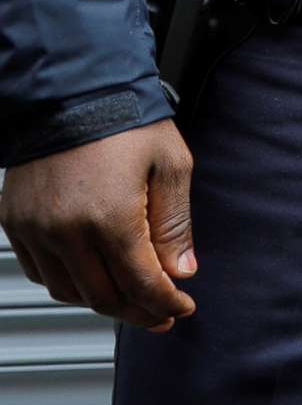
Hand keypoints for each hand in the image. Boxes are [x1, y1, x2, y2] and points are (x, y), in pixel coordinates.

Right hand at [0, 121, 196, 329]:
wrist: (71, 91)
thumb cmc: (126, 121)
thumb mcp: (171, 166)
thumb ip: (174, 224)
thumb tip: (179, 272)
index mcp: (109, 218)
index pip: (141, 283)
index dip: (166, 302)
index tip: (182, 308)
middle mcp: (65, 230)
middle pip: (103, 296)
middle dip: (139, 311)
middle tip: (161, 313)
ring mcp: (34, 229)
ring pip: (69, 291)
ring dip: (102, 300)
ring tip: (131, 296)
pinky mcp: (15, 222)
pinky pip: (41, 271)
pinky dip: (69, 282)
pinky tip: (93, 275)